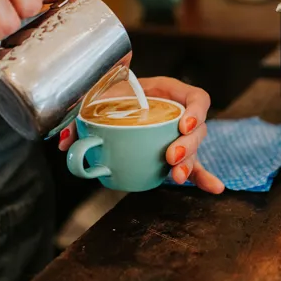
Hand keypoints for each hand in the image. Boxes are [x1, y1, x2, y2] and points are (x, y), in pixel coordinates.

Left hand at [59, 77, 224, 194]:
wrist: (104, 100)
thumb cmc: (107, 93)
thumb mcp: (97, 96)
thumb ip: (81, 115)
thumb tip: (66, 141)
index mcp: (167, 91)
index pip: (196, 97)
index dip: (196, 110)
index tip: (183, 124)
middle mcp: (177, 112)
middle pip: (197, 128)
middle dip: (188, 145)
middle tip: (170, 156)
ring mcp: (177, 135)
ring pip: (194, 149)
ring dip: (191, 164)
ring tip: (177, 176)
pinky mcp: (173, 154)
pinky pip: (192, 166)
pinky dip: (202, 177)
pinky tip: (214, 189)